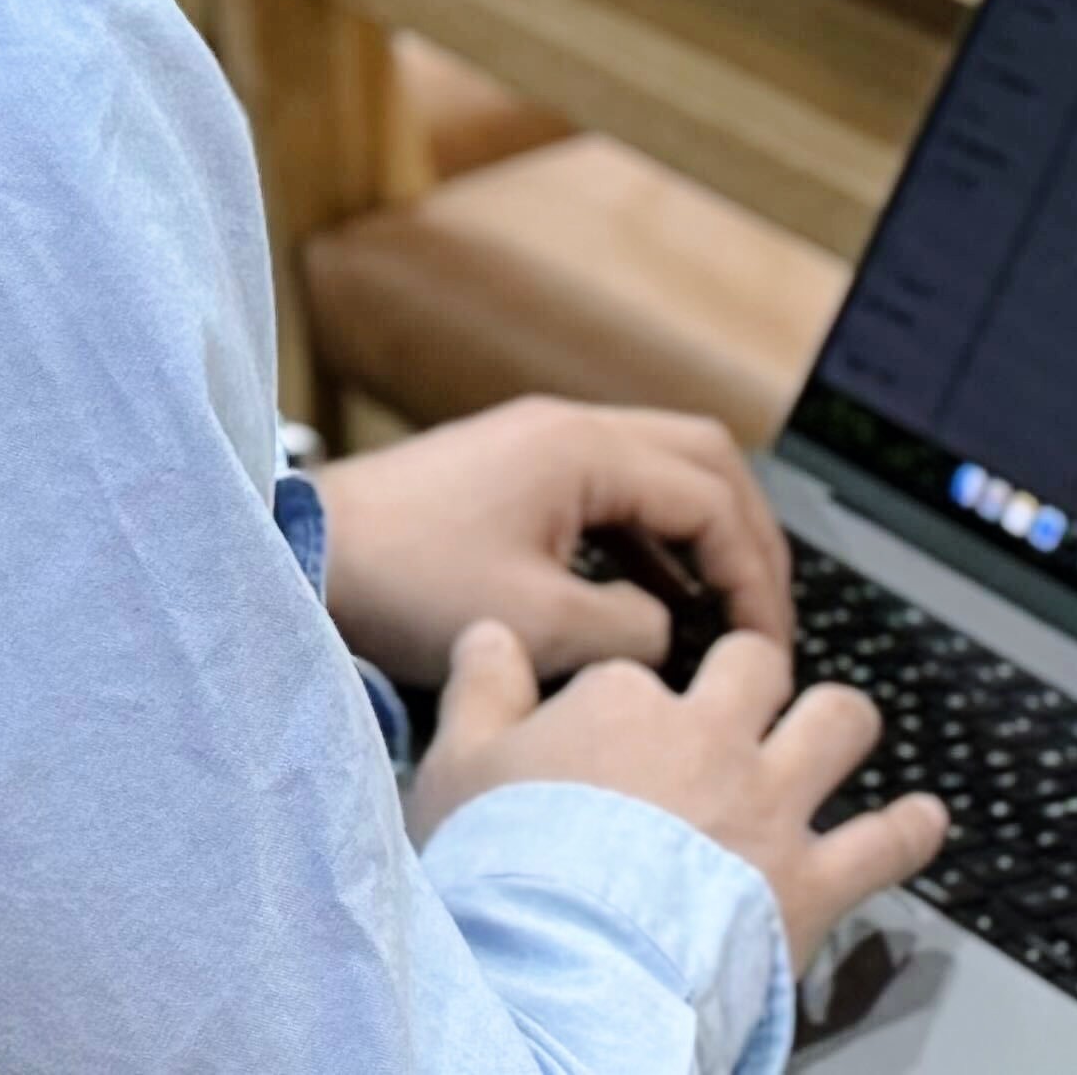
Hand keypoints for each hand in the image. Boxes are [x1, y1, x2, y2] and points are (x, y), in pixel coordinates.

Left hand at [313, 395, 793, 691]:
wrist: (308, 558)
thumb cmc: (406, 586)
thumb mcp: (537, 626)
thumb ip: (631, 630)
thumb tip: (671, 634)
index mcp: (582, 448)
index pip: (712, 496)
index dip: (753, 575)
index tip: (766, 647)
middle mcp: (567, 429)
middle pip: (702, 460)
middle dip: (747, 538)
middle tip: (768, 615)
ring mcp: (538, 446)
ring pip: (659, 472)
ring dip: (700, 538)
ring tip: (725, 615)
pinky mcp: (513, 476)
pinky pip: (612, 496)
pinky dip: (648, 544)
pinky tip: (657, 602)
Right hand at [409, 621, 944, 967]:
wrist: (564, 969)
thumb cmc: (504, 875)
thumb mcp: (458, 766)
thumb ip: (481, 689)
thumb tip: (492, 633)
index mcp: (623, 703)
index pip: (637, 669)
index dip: (630, 697)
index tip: (620, 725)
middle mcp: (709, 736)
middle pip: (755, 667)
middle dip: (755, 672)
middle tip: (748, 693)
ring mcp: (767, 805)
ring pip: (836, 723)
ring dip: (843, 721)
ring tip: (847, 724)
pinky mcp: (810, 880)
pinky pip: (884, 844)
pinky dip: (911, 830)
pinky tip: (926, 820)